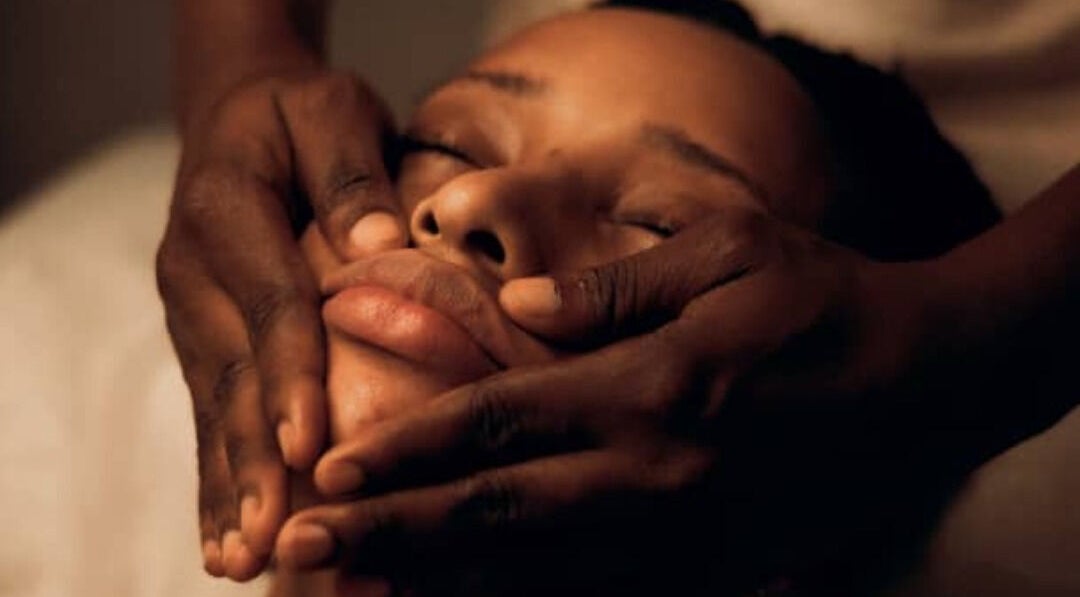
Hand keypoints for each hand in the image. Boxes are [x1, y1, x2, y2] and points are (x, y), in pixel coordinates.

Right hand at [156, 69, 404, 580]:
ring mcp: (191, 310)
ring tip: (239, 558)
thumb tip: (379, 243)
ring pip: (211, 405)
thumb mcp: (330, 111)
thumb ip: (350, 171)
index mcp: (227, 208)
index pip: (268, 302)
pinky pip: (207, 411)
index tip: (307, 444)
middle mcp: (194, 269)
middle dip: (251, 459)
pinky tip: (227, 536)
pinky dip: (217, 476)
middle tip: (270, 536)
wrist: (239, 117)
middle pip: (230, 372)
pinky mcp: (200, 338)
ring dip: (227, 486)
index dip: (289, 375)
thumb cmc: (300, 114)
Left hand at [273, 208, 940, 590]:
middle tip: (301, 544)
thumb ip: (614, 286)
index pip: (499, 421)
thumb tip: (513, 304)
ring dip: (437, 583)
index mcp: (651, 389)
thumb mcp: (730, 252)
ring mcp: (681, 536)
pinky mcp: (709, 568)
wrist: (928, 383)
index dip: (409, 446)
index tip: (330, 466)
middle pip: (495, 513)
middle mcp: (654, 476)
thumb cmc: (824, 301)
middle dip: (390, 532)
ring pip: (535, 574)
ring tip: (354, 591)